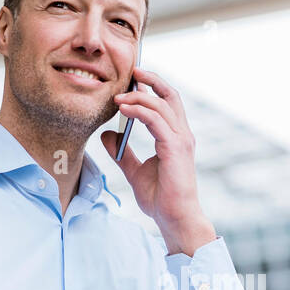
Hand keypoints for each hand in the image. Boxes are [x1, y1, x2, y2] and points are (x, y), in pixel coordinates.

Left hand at [101, 67, 211, 252]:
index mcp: (176, 138)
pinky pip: (156, 120)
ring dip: (138, 96)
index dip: (152, 87)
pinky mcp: (175, 148)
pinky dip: (139, 110)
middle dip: (150, 79)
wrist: (174, 218)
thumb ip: (122, 152)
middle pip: (170, 95)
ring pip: (161, 104)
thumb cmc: (161, 198)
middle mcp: (182, 135)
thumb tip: (107, 134)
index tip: (132, 78)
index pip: (167, 102)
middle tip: (130, 71)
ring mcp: (181, 140)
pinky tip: (123, 108)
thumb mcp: (135, 171)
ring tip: (118, 97)